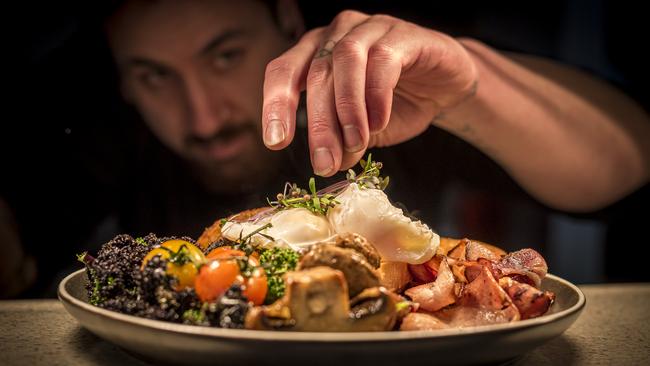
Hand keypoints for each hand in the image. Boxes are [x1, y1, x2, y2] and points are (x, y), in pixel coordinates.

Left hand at [262, 10, 477, 175]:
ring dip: (347, 108)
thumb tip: (327, 163)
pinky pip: (383, 60)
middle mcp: (337, 35)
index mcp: (316, 54)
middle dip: (318, 123)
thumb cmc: (397, 103)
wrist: (446, 86)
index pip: (283, 72)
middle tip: (324, 161)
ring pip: (345, 61)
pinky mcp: (403, 35)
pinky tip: (380, 122)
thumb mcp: (363, 131)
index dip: (274, 105)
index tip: (275, 142)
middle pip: (315, 73)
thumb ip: (343, 142)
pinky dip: (377, 95)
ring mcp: (369, 29)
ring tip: (355, 143)